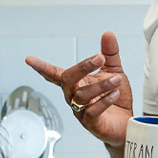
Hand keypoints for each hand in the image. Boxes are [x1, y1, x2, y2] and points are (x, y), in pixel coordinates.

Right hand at [25, 32, 133, 146]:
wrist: (129, 123)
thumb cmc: (117, 99)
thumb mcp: (115, 71)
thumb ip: (110, 54)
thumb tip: (107, 33)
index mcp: (76, 84)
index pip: (54, 74)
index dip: (41, 67)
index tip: (29, 60)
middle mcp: (74, 97)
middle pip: (67, 80)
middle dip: (82, 67)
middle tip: (99, 58)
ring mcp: (80, 111)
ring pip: (82, 95)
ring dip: (101, 85)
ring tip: (117, 79)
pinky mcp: (91, 124)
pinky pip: (92, 111)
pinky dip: (104, 101)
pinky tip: (115, 94)